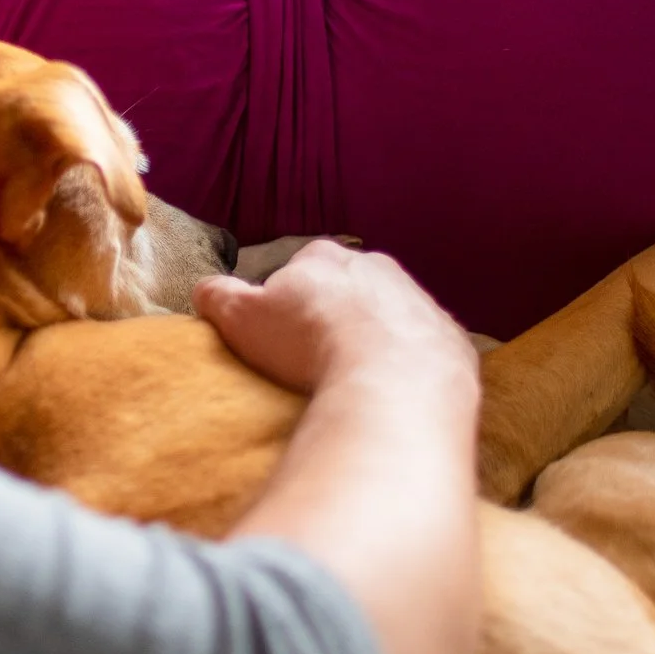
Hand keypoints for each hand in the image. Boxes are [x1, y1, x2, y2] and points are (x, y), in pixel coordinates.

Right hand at [195, 239, 474, 397]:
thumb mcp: (243, 318)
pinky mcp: (450, 340)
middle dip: (335, 315)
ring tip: (354, 381)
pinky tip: (391, 395)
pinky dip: (409, 367)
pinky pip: (425, 350)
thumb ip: (219, 297)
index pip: (300, 269)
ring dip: (375, 340)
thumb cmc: (310, 343)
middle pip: (350, 288)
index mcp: (325, 258)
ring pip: (391, 316)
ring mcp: (419, 302)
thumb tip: (204, 290)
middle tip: (316, 358)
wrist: (393, 377)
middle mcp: (378, 269)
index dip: (286, 300)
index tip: (280, 332)